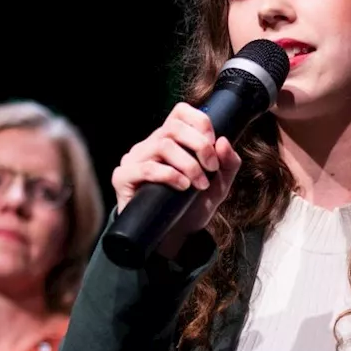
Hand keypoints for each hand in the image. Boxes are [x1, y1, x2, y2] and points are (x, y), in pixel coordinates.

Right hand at [110, 103, 241, 257]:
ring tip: (199, 184)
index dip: (200, 122)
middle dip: (200, 145)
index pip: (180, 112)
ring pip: (162, 145)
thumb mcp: (218, 186)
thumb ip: (227, 164)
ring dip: (188, 164)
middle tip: (212, 168)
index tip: (214, 145)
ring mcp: (134, 160)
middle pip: (173, 126)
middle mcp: (149, 144)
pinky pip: (146, 167)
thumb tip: (224, 141)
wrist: (172, 238)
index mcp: (169, 139)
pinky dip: (170, 175)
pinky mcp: (123, 178)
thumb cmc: (191, 208)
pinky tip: (182, 187)